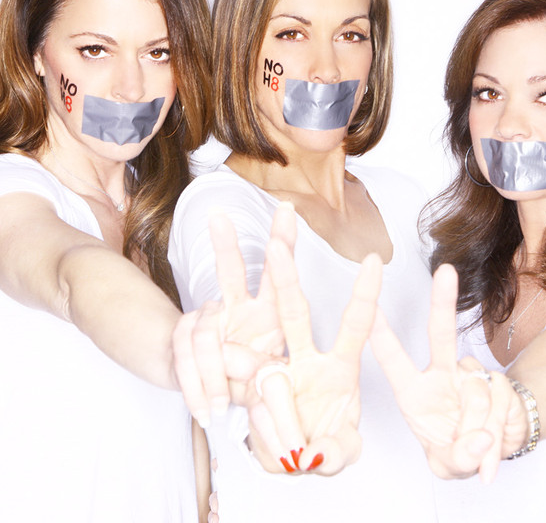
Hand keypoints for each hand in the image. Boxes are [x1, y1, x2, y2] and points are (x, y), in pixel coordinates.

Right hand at [172, 204, 295, 426]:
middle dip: (226, 245)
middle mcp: (240, 309)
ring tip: (220, 406)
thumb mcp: (277, 388)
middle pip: (230, 273)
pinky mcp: (187, 341)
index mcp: (272, 313)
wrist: (219, 399)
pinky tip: (205, 408)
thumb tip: (265, 373)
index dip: (284, 242)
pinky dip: (197, 388)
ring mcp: (210, 322)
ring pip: (204, 333)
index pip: (276, 273)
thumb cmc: (259, 390)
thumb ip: (275, 381)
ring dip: (213, 374)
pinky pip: (186, 359)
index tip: (287, 210)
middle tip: (218, 218)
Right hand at [247, 237, 382, 475]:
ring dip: (230, 366)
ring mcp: (267, 364)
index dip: (364, 294)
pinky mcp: (240, 380)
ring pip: (248, 339)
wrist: (292, 457)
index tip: (371, 260)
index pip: (355, 325)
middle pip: (292, 307)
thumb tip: (312, 454)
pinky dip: (236, 410)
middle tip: (278, 234)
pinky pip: (226, 383)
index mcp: (339, 367)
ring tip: (261, 430)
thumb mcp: (339, 452)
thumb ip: (335, 452)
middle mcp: (302, 355)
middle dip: (285, 270)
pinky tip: (230, 424)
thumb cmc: (325, 443)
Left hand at [370, 264, 527, 482]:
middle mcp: (440, 375)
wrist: (493, 452)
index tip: (371, 305)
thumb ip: (459, 458)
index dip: (380, 333)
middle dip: (442, 301)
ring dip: (481, 425)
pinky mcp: (498, 381)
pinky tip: (493, 438)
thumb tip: (481, 437)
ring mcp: (470, 375)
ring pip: (477, 388)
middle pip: (440, 333)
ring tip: (478, 445)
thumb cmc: (455, 449)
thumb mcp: (448, 464)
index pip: (393, 359)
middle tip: (446, 272)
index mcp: (413, 393)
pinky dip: (500, 427)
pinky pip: (500, 398)